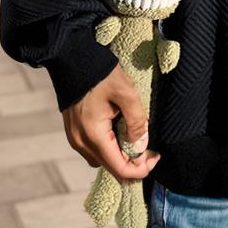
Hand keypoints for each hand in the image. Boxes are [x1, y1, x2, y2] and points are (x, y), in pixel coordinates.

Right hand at [62, 62, 159, 180]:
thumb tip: (142, 147)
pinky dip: (110, 146)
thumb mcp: (126, 92)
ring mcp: (75, 138)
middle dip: (133, 162)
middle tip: (151, 149)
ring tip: (136, 138)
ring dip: (121, 155)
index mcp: (93, 135)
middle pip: (111, 167)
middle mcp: (80, 142)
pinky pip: (95, 148)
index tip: (156, 157)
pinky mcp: (75, 131)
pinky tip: (120, 131)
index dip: (141, 169)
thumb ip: (136, 121)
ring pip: (103, 159)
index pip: (119, 168)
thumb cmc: (100, 74)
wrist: (72, 58)